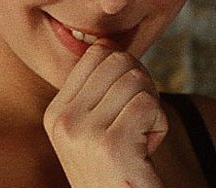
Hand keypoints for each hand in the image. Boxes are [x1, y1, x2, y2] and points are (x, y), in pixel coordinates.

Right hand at [44, 42, 167, 187]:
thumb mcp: (96, 130)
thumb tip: (109, 43)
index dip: (125, 67)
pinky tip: (147, 148)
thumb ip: (98, 90)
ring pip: (136, 79)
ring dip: (151, 107)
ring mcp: (83, 133)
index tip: (130, 99)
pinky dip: (159, 124)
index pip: (97, 54)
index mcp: (56, 113)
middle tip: (141, 117)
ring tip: (141, 136)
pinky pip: (148, 104)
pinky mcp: (110, 145)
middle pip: (118, 60)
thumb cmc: (119, 172)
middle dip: (141, 83)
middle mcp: (62, 120)